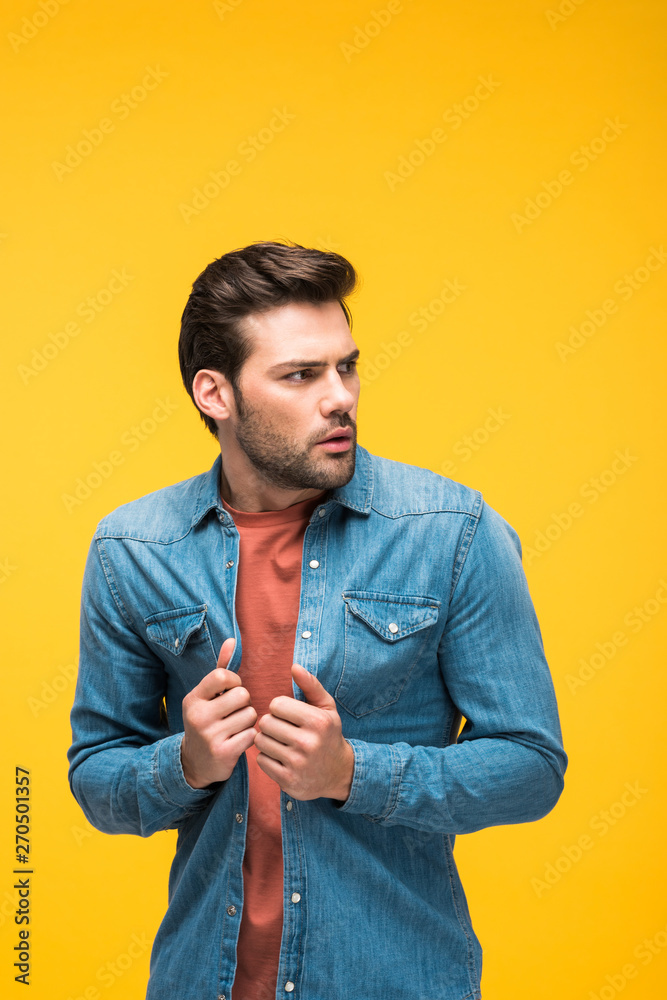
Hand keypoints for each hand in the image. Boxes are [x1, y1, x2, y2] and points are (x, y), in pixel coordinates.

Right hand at [180, 637, 257, 787]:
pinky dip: (250, 737)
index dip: (235, 681)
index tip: (231, 691)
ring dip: (248, 721)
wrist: (195, 763)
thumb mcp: (207, 696)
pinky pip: (252, 735)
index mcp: (193, 699)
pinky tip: (239, 740)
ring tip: (236, 727)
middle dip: (244, 703)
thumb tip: (231, 640)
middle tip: (235, 712)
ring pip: (250, 715)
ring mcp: (210, 736)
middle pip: (242, 695)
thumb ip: (220, 669)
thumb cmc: (207, 721)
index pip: (222, 675)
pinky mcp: (223, 753)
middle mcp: (198, 716)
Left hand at [254, 663, 354, 801]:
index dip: (279, 708)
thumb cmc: (328, 735)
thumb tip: (294, 666)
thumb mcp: (327, 708)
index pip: (276, 704)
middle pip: (265, 722)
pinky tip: (279, 757)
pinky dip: (266, 758)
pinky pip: (261, 760)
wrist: (339, 774)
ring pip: (260, 741)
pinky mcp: (288, 781)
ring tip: (280, 742)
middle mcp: (308, 743)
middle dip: (270, 723)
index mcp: (318, 721)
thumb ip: (311, 685)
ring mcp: (297, 764)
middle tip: (282, 729)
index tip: (288, 715)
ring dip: (266, 740)